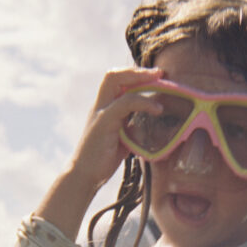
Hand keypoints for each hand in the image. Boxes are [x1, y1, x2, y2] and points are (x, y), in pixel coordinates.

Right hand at [70, 66, 162, 192]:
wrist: (84, 176)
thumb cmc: (102, 159)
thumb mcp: (122, 139)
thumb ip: (132, 127)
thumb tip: (151, 125)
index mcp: (104, 108)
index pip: (116, 81)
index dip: (135, 75)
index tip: (156, 77)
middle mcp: (100, 106)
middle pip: (113, 75)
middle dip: (137, 71)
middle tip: (160, 73)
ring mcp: (100, 112)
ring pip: (116, 81)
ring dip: (141, 79)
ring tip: (161, 82)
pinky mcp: (103, 122)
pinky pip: (124, 103)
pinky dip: (143, 102)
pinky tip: (157, 109)